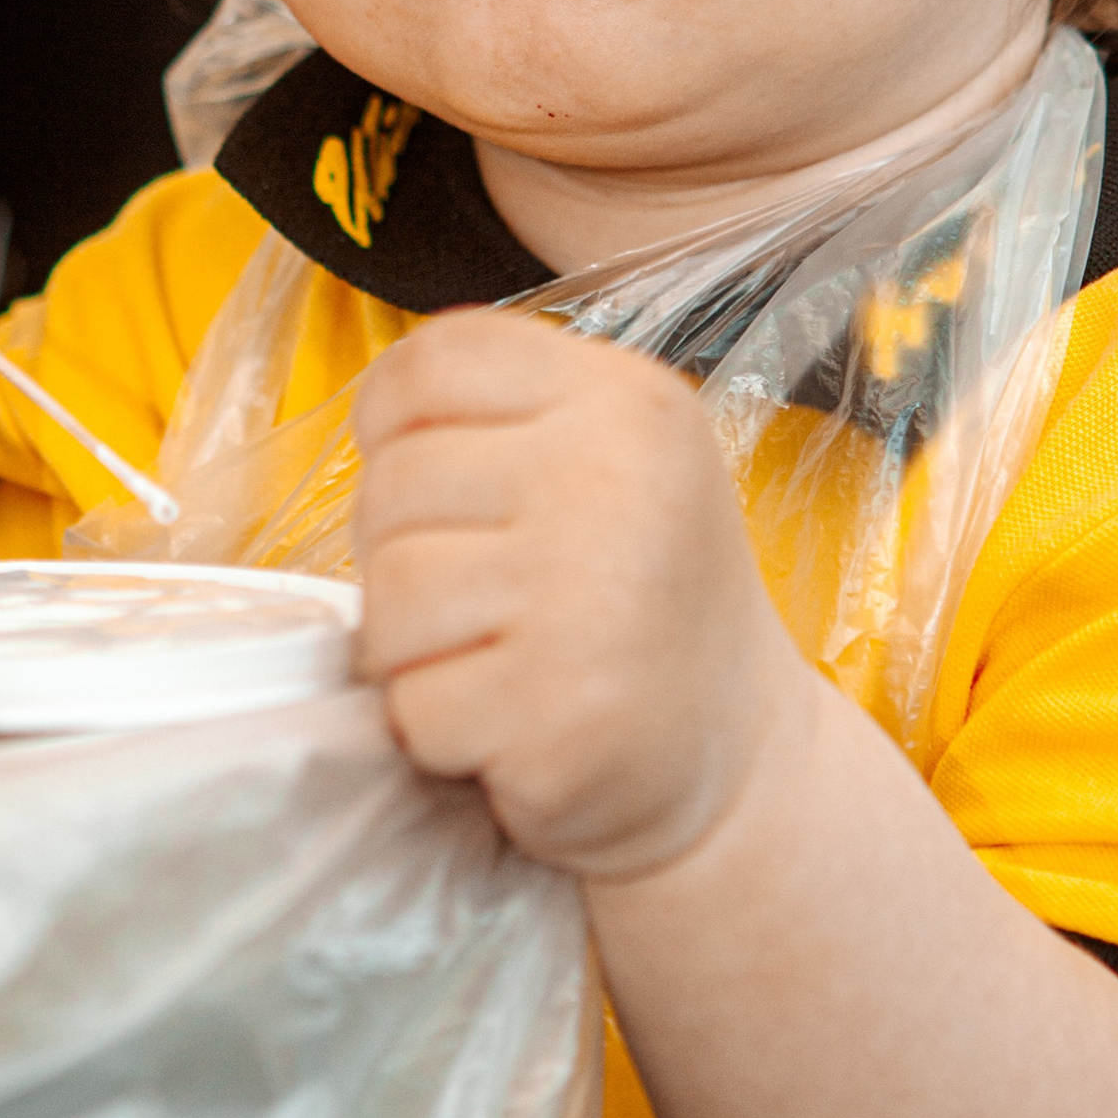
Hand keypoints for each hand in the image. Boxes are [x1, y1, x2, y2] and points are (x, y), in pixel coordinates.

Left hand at [352, 310, 815, 879]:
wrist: (744, 755)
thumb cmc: (647, 600)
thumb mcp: (615, 458)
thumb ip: (508, 418)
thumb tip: (373, 427)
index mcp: (626, 402)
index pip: (432, 362)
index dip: (391, 426)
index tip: (436, 486)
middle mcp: (614, 484)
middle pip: (391, 486)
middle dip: (405, 557)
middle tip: (487, 602)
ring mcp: (590, 603)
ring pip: (388, 600)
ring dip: (415, 652)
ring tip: (498, 662)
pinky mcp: (560, 716)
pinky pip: (413, 709)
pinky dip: (442, 735)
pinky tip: (514, 727)